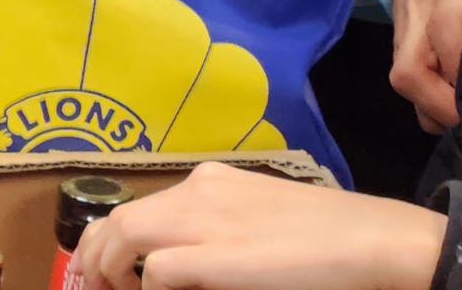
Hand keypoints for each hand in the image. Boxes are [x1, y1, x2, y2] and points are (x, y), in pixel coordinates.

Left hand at [76, 162, 446, 289]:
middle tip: (92, 288)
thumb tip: (183, 268)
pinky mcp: (219, 255)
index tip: (105, 274)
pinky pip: (158, 271)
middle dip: (93, 256)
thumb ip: (220, 235)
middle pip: (119, 218)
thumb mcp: (260, 225)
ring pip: (125, 234)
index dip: (109, 242)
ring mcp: (207, 219)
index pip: (140, 208)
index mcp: (212, 182)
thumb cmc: (324, 239)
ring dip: (107, 270)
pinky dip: (149, 289)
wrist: (369, 240)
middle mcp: (200, 191)